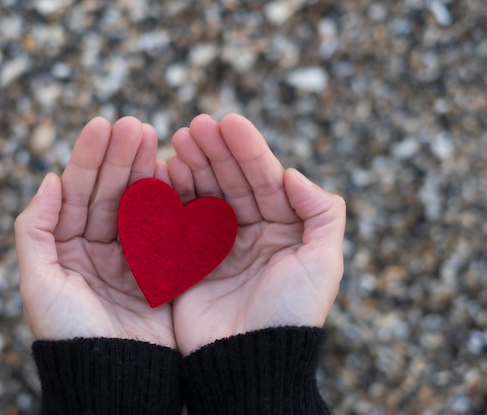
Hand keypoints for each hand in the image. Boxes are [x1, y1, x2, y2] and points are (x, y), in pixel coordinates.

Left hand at [15, 117, 175, 347]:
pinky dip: (170, 203)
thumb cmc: (68, 333)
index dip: (89, 158)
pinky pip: (165, 230)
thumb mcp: (38, 281)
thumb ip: (34, 228)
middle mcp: (98, 249)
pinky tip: (176, 176)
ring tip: (157, 140)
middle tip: (137, 125)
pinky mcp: (161, 272)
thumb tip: (48, 178)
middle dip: (121, 158)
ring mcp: (132, 258)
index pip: (77, 192)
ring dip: (146, 172)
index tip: (105, 125)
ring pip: (138, 205)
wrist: (112, 379)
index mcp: (66, 248)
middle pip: (110, 193)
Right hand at [168, 114, 345, 353]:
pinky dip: (171, 198)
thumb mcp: (324, 263)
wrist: (250, 364)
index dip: (248, 149)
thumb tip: (293, 172)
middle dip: (214, 152)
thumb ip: (322, 213)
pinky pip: (179, 221)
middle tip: (193, 127)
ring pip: (203, 195)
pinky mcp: (188, 261)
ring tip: (177, 143)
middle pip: (231, 181)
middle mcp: (250, 232)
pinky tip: (162, 174)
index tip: (228, 122)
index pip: (264, 178)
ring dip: (191, 167)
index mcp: (283, 227)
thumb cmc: (291, 315)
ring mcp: (217, 245)